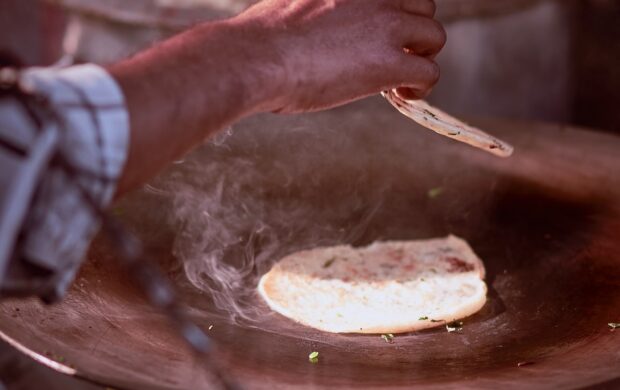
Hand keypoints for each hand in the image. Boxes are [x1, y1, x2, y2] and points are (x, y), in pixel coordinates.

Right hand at [110, 0, 445, 194]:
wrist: (256, 58)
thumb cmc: (265, 38)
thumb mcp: (302, 3)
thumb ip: (329, 8)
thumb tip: (334, 29)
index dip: (395, 12)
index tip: (381, 33)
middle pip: (423, 6)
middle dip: (413, 32)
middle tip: (393, 54)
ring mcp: (385, 25)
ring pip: (434, 36)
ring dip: (421, 57)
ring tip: (398, 79)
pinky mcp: (388, 61)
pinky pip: (429, 71)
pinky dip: (420, 86)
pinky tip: (399, 95)